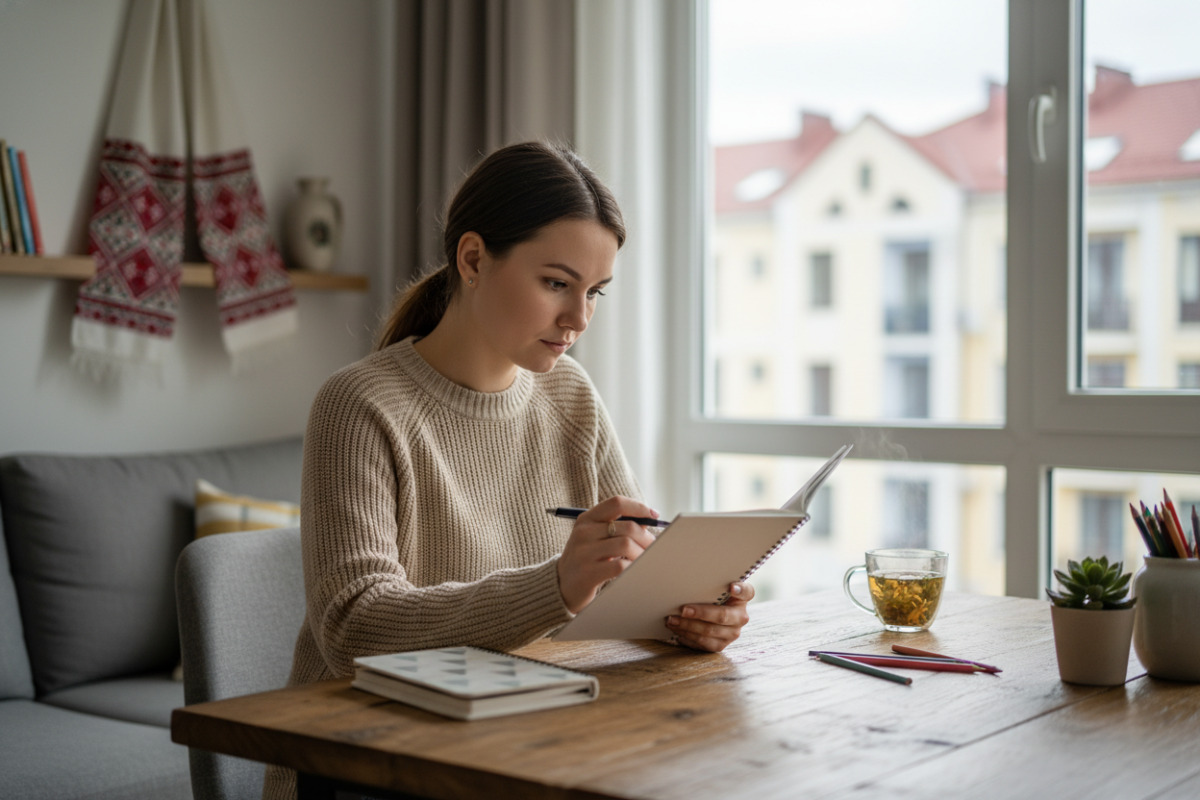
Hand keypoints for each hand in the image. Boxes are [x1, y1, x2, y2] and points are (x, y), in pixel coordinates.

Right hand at [557, 496, 658, 613]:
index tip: (654, 516)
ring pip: (626, 545)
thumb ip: (616, 528)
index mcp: (586, 519)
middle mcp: (583, 532)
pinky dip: (633, 568)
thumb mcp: (595, 538)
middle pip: (627, 527)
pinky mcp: (588, 573)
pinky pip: (620, 566)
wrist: (561, 586)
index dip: (639, 507)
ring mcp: (583, 553)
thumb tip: (649, 523)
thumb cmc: (586, 559)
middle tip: (654, 547)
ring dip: (642, 554)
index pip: (617, 503)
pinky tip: (634, 571)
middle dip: (647, 537)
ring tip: (645, 561)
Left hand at [665, 581, 754, 651]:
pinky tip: (677, 631)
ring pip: (710, 632)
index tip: (731, 587)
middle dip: (700, 613)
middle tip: (683, 610)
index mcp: (742, 598)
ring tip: (672, 620)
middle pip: (722, 616)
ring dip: (688, 627)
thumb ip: (712, 582)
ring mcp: (732, 633)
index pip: (747, 592)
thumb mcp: (715, 587)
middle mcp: (741, 617)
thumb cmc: (711, 596)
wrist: (712, 613)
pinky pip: (704, 644)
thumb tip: (694, 575)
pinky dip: (688, 638)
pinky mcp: (721, 645)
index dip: (740, 590)